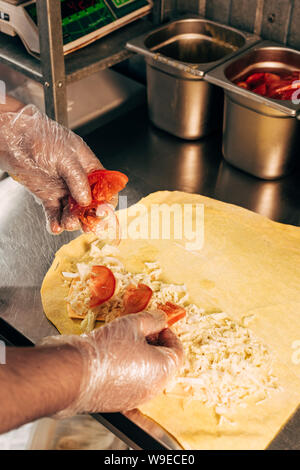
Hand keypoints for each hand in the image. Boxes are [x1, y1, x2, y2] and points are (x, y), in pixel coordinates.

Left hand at [0, 105, 103, 233]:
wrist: (12, 137)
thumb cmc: (40, 137)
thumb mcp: (65, 157)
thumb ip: (77, 179)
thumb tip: (86, 200)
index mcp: (88, 167)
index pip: (104, 188)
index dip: (106, 201)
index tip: (102, 212)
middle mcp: (77, 180)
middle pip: (90, 204)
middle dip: (89, 215)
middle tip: (86, 225)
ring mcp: (62, 189)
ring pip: (72, 211)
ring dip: (71, 220)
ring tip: (66, 223)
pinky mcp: (47, 195)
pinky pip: (54, 213)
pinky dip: (55, 222)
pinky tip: (55, 227)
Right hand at [41, 311, 182, 415]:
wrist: (73, 374)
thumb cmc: (105, 349)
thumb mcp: (133, 323)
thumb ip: (152, 319)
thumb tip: (161, 318)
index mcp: (163, 369)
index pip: (177, 350)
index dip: (168, 333)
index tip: (156, 323)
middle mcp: (154, 388)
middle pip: (163, 363)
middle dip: (154, 344)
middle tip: (139, 330)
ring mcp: (136, 398)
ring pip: (146, 373)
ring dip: (140, 356)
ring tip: (122, 341)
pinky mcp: (119, 403)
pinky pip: (131, 383)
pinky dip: (126, 370)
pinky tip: (111, 356)